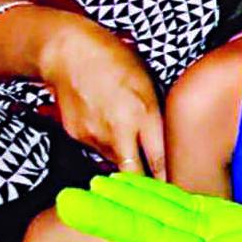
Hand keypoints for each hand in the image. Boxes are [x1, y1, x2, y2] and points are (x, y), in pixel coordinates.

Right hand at [39, 15, 165, 178]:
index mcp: (143, 114)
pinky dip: (104, 144)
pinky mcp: (76, 136)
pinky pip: (95, 149)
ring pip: (115, 162)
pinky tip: (104, 123)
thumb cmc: (114, 60)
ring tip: (125, 135)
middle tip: (152, 186)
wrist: (68, 53)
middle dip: (144, 184)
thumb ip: (156, 114)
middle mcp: (118, 130)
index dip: (166, 179)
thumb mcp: (147, 82)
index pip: (158, 160)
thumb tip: (165, 141)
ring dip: (124, 157)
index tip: (173, 188)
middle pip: (134, 174)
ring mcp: (94, 136)